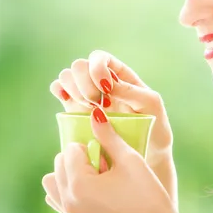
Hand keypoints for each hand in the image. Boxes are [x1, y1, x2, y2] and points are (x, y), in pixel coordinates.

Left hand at [42, 106, 178, 212]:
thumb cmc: (146, 193)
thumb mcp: (128, 159)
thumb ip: (108, 135)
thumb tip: (94, 112)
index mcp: (78, 184)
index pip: (71, 149)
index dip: (92, 148)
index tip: (109, 159)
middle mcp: (67, 199)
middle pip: (60, 162)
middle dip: (81, 159)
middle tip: (107, 168)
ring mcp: (69, 212)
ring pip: (54, 179)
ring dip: (71, 171)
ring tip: (97, 177)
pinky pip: (56, 197)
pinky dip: (67, 187)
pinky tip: (90, 188)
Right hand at [49, 50, 173, 171]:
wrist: (147, 154)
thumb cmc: (154, 126)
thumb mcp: (151, 105)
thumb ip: (131, 91)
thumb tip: (106, 85)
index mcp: (119, 74)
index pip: (99, 58)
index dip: (97, 68)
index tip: (106, 89)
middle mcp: (100, 81)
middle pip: (79, 66)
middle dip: (84, 83)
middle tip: (96, 102)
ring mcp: (86, 94)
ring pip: (66, 76)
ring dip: (73, 90)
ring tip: (88, 108)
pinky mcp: (75, 110)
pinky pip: (58, 89)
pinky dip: (59, 91)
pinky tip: (70, 104)